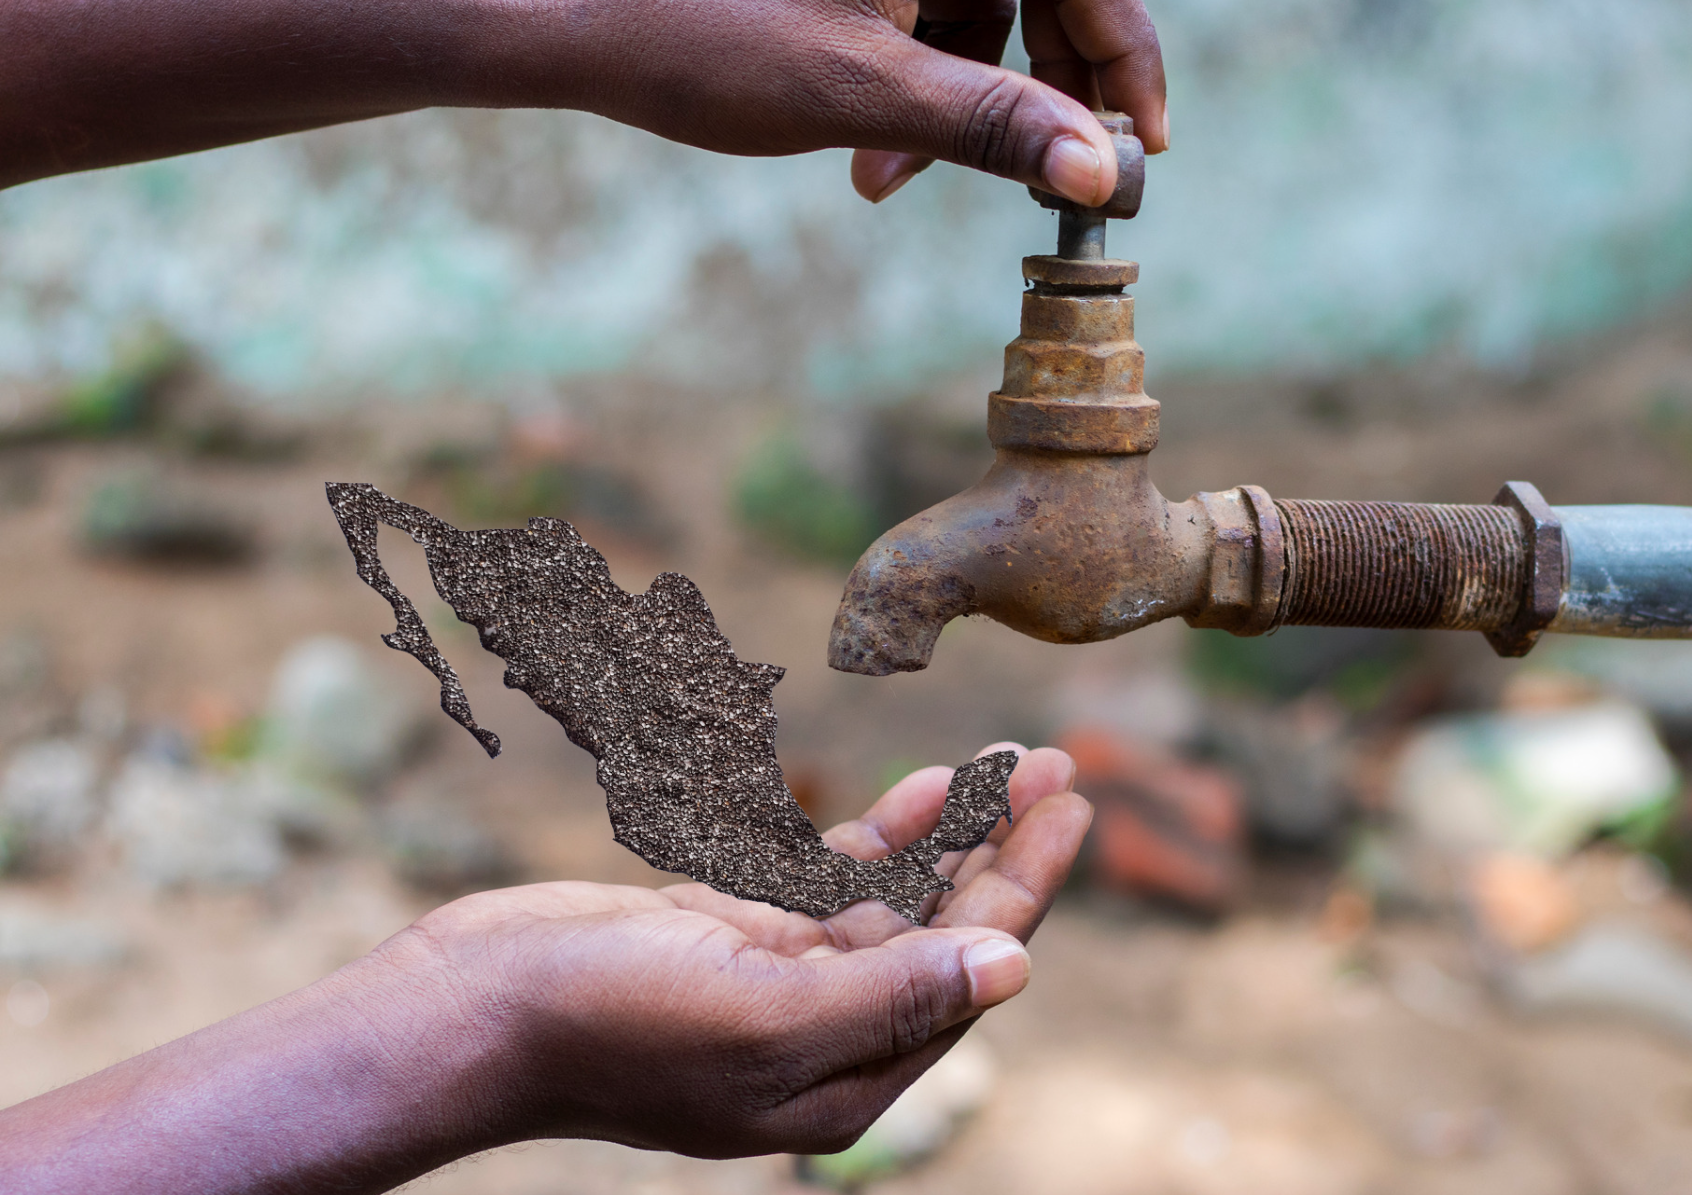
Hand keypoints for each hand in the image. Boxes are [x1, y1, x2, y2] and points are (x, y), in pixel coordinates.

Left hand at [0, 0, 1167, 199]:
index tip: (1143, 148)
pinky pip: (931, 20)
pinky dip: (918, 93)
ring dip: (966, 109)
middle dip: (1041, 92)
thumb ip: (997, 128)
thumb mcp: (863, 95)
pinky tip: (867, 157)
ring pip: (987, 14)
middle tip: (1051, 178)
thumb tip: (1103, 172)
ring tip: (892, 181)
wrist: (570, 22)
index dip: (1123, 62)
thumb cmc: (701, 37)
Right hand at [0, 743, 1089, 1192]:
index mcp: (844, 1079)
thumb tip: (1012, 968)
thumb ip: (891, 995)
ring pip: (896, 901)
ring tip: (1017, 764)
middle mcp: (825, 1037)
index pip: (967, 975)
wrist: (468, 1008)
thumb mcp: (760, 1016)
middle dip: (1007, 855)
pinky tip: (930, 791)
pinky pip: (833, 882)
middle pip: (944, 933)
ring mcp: (779, 984)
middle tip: (1065, 769)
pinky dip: (880, 836)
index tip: (1072, 813)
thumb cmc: (605, 1024)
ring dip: (955, 836)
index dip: (1025, 891)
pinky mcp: (736, 936)